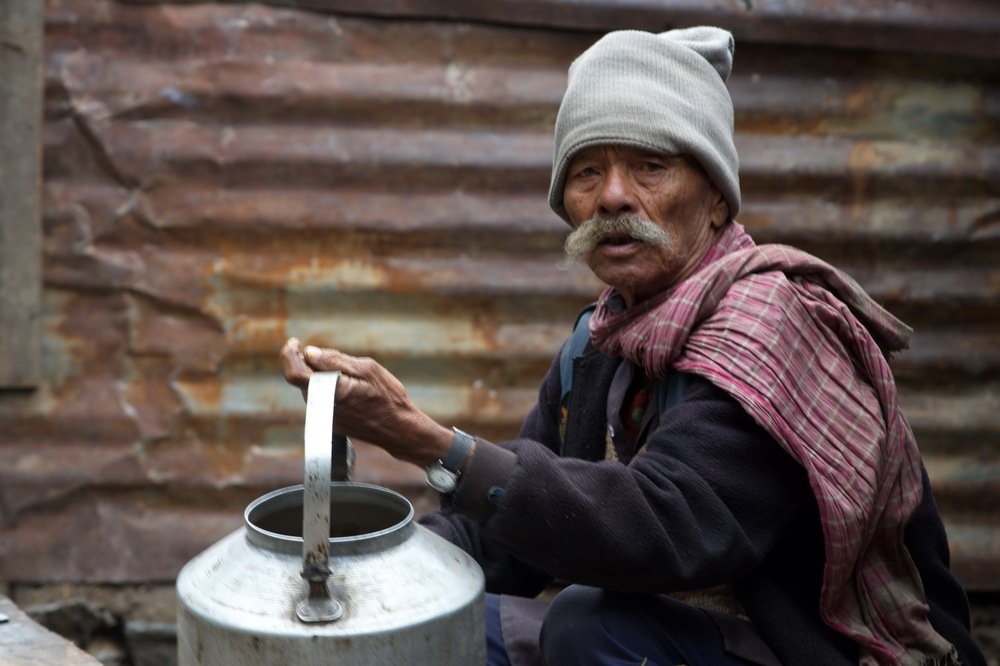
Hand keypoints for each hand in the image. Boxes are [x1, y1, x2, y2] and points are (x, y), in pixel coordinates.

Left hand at [280, 338, 451, 466]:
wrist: (399, 429)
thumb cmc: (387, 397)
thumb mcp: (366, 369)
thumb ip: (334, 361)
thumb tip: (309, 352)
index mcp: (328, 391)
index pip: (294, 373)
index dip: (289, 355)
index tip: (295, 343)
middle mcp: (321, 407)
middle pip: (305, 378)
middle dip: (314, 363)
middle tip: (340, 358)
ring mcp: (326, 417)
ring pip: (315, 388)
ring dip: (324, 376)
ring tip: (353, 376)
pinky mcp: (332, 423)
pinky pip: (323, 399)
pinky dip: (331, 389)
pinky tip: (354, 390)